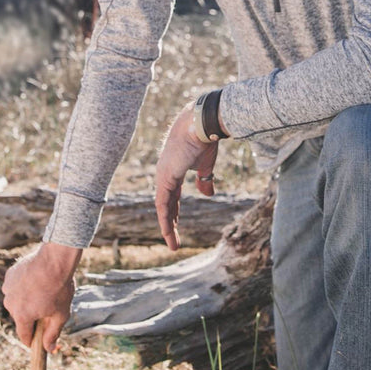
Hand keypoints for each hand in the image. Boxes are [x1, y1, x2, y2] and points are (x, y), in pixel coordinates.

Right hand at [2, 242, 81, 352]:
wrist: (55, 258)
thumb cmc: (60, 286)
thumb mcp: (61, 314)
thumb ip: (53, 333)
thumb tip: (49, 349)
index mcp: (22, 316)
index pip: (24, 336)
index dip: (33, 339)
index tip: (39, 338)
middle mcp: (11, 303)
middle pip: (21, 317)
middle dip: (32, 316)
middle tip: (47, 306)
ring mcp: (8, 288)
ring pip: (17, 300)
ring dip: (27, 299)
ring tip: (42, 290)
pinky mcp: (10, 275)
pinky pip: (15, 286)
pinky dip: (23, 286)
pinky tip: (35, 280)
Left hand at [155, 103, 218, 250]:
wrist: (201, 125)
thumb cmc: (204, 140)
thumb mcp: (205, 165)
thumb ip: (205, 180)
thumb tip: (207, 194)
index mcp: (174, 170)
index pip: (172, 196)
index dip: (175, 211)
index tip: (177, 225)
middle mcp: (165, 174)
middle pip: (166, 204)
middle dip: (170, 223)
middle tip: (173, 241)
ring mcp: (163, 175)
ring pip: (162, 207)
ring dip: (168, 227)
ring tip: (172, 244)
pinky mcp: (165, 177)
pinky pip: (162, 203)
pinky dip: (165, 218)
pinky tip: (168, 231)